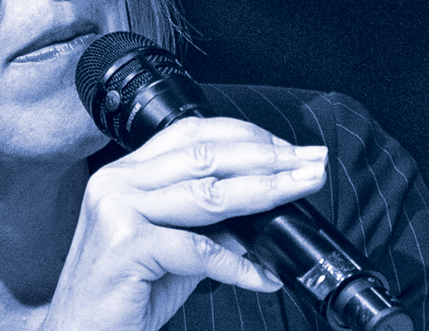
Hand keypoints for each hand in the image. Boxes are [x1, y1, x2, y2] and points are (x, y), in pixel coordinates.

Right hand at [41, 117, 328, 330]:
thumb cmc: (121, 294)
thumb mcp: (171, 252)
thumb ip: (209, 227)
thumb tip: (262, 213)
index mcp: (124, 174)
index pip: (189, 134)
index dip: (245, 135)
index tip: (289, 149)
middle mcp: (117, 182)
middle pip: (204, 156)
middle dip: (268, 158)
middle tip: (311, 164)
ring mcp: (118, 211)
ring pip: (207, 193)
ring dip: (265, 192)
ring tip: (300, 192)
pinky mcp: (126, 246)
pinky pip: (197, 250)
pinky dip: (238, 266)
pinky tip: (265, 276)